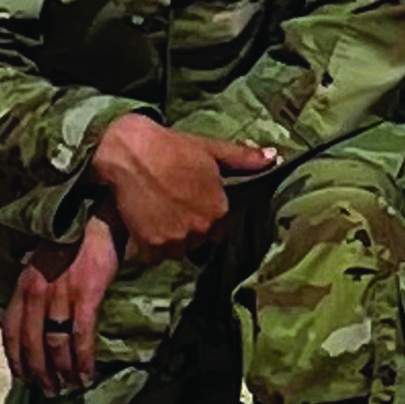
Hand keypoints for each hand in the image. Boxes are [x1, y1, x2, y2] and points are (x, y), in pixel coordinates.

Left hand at [1, 226, 118, 393]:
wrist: (96, 213)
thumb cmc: (74, 236)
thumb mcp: (43, 261)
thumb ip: (37, 286)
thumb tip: (40, 312)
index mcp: (23, 286)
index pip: (10, 332)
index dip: (15, 359)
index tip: (23, 378)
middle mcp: (36, 294)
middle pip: (31, 345)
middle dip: (39, 373)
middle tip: (49, 391)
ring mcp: (60, 295)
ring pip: (54, 345)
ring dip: (61, 372)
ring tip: (69, 387)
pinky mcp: (86, 294)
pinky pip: (80, 336)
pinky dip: (81, 360)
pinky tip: (86, 373)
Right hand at [87, 115, 276, 262]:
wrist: (130, 153)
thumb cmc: (174, 148)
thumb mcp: (213, 150)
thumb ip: (244, 159)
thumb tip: (274, 157)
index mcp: (219, 210)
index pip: (220, 229)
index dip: (207, 217)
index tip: (193, 205)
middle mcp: (200, 229)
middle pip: (198, 240)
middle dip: (190, 227)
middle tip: (174, 207)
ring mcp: (174, 239)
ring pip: (177, 249)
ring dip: (171, 238)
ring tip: (160, 214)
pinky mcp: (150, 245)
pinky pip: (155, 255)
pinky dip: (151, 245)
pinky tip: (147, 223)